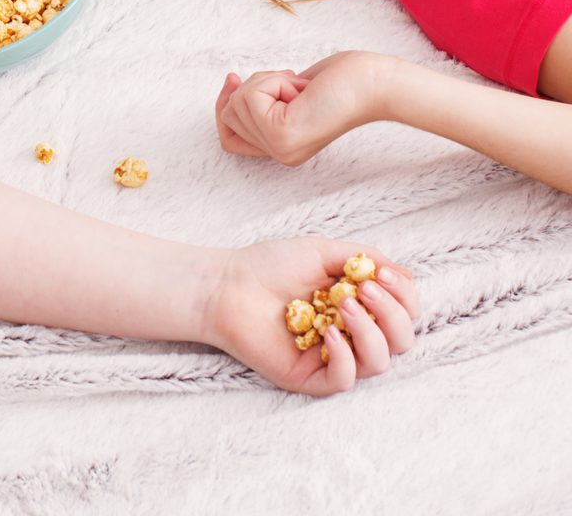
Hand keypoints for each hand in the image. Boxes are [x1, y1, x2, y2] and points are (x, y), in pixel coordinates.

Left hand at [206, 238, 419, 395]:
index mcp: (358, 303)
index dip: (404, 296)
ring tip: (344, 305)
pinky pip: (344, 380)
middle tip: (366, 289)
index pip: (403, 312)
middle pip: (400, 340)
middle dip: (392, 314)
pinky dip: (344, 357)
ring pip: (379, 362)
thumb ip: (363, 257)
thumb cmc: (268, 265)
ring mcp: (332, 357)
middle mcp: (351, 333)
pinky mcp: (311, 377)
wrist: (226, 285)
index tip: (382, 274)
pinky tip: (329, 334)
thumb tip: (404, 273)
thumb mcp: (322, 251)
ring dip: (370, 332)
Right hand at [215, 51, 396, 166]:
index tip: (233, 80)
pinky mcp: (281, 134)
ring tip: (299, 88)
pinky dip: (272, 81)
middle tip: (292, 85)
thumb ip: (263, 98)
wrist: (374, 85)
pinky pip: (250, 96)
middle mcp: (280, 154)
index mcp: (283, 148)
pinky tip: (300, 89)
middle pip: (229, 115)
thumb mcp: (291, 91)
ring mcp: (279, 148)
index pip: (229, 138)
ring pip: (237, 103)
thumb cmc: (341, 82)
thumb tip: (230, 83)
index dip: (223, 106)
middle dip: (253, 86)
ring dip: (265, 82)